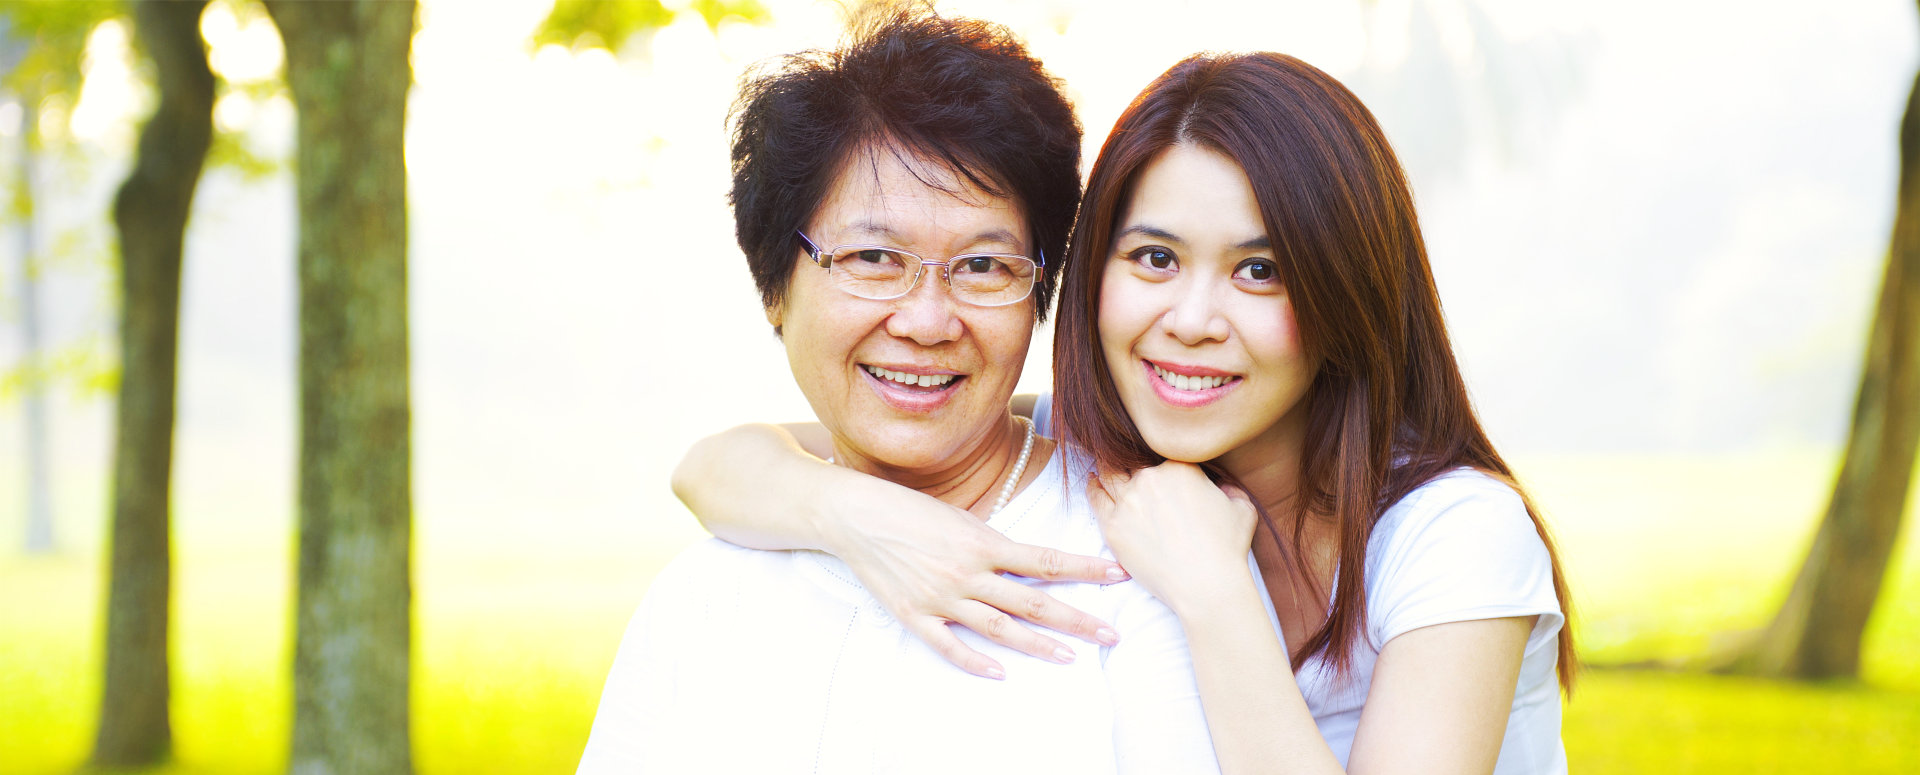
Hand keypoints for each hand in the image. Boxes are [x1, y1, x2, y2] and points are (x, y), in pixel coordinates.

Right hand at [818, 479, 1129, 679]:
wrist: (855, 515)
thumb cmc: (909, 509)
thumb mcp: (961, 517)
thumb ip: (992, 544)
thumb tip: (1027, 561)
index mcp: (984, 543)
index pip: (1046, 560)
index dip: (1084, 568)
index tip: (1118, 574)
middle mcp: (968, 573)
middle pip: (1034, 601)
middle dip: (1077, 618)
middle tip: (1112, 635)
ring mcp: (942, 597)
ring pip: (1000, 628)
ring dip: (1038, 644)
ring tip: (1070, 657)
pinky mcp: (914, 615)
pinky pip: (949, 646)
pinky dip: (975, 662)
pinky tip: (999, 674)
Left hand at [1087, 461, 1257, 616]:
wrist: (1207, 584)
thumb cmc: (1227, 549)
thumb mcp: (1243, 510)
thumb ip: (1231, 491)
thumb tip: (1222, 487)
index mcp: (1180, 467)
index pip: (1163, 455)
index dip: (1159, 460)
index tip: (1154, 464)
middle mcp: (1150, 478)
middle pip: (1133, 461)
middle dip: (1130, 461)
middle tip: (1122, 459)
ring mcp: (1129, 501)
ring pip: (1110, 473)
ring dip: (1106, 467)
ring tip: (1102, 465)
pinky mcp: (1113, 525)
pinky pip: (1096, 498)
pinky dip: (1093, 487)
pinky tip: (1093, 482)